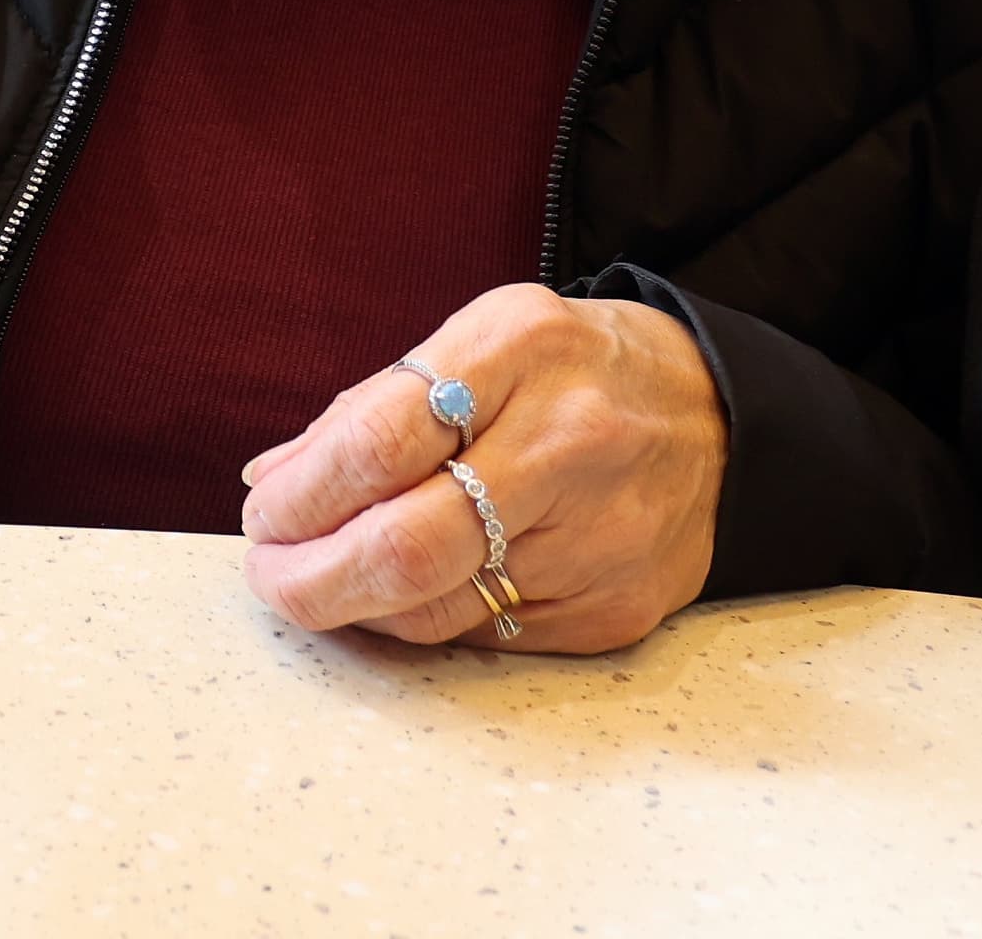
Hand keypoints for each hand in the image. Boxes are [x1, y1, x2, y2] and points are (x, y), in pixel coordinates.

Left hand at [239, 284, 728, 653]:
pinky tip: (407, 595)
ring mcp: (600, 537)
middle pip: (408, 546)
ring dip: (358, 606)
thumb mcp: (477, 341)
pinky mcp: (616, 609)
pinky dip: (428, 622)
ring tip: (324, 582)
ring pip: (438, 609)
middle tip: (270, 577)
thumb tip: (272, 481)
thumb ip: (372, 409)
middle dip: (311, 579)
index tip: (263, 516)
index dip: (303, 495)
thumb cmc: (569, 370)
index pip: (379, 440)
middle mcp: (567, 444)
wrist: (718, 415)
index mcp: (518, 350)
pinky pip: (488, 640)